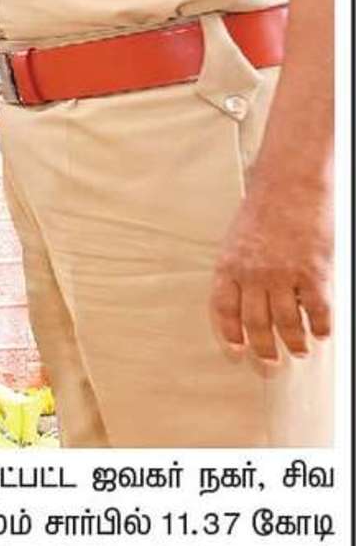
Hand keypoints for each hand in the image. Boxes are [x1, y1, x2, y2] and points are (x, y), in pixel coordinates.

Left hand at [209, 189, 332, 361]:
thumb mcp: (238, 238)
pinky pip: (317, 310)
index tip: (238, 349)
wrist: (290, 184)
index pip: (224, 309)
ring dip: (294, 342)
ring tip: (299, 350)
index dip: (230, 333)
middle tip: (271, 361)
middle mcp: (253, 274)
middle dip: (263, 347)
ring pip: (286, 323)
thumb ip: (241, 268)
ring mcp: (283, 275)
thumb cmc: (264, 207)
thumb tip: (249, 297)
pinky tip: (322, 333)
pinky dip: (320, 326)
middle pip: (255, 323)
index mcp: (229, 265)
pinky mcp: (313, 273)